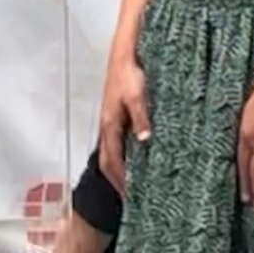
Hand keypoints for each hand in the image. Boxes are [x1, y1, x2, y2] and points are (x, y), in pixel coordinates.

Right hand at [97, 56, 149, 195]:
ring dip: (121, 169)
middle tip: (132, 198)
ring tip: (135, 183)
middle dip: (118, 181)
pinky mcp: (118, 114)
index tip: (131, 197)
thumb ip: (140, 118)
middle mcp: (108, 126)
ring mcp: (111, 121)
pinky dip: (125, 155)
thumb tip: (145, 140)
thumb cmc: (129, 73)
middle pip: (108, 161)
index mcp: (109, 125)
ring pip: (112, 152)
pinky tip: (138, 157)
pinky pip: (118, 142)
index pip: (112, 162)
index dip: (120, 181)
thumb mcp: (137, 96)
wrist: (125, 54)